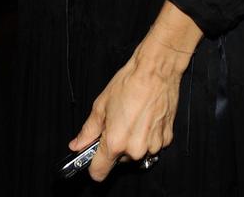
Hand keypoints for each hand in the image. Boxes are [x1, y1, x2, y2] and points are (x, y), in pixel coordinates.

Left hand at [70, 3, 202, 181]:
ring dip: (133, 141)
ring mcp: (153, 146)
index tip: (93, 156)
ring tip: (133, 117)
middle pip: (119, 161)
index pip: (99, 173)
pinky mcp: (166, 140)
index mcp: (116, 142)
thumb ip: (88, 130)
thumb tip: (77, 144)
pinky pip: (151, 145)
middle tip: (117, 122)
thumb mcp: (101, 105)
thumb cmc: (129, 83)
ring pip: (136, 153)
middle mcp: (135, 149)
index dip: (93, 165)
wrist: (156, 71)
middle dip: (116, 145)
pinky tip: (145, 118)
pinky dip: (147, 135)